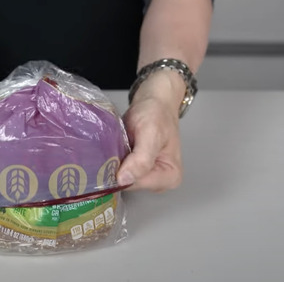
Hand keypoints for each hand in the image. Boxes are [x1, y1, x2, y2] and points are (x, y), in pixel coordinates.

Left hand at [117, 71, 184, 191]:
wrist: (155, 99)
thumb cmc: (156, 112)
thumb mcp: (150, 133)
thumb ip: (141, 159)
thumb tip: (124, 180)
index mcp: (170, 176)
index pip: (137, 184)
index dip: (121, 172)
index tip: (113, 155)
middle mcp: (160, 181)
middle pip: (130, 183)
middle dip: (118, 168)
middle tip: (115, 147)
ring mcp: (148, 175)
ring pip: (122, 177)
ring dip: (114, 163)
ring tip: (116, 146)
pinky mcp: (138, 168)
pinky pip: (120, 170)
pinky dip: (114, 160)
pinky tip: (114, 148)